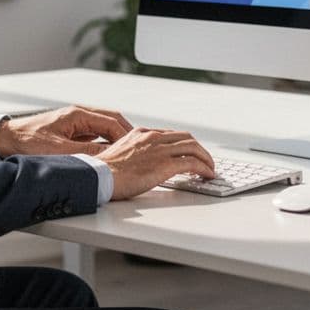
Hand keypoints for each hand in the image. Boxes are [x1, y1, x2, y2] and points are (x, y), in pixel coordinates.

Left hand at [0, 105, 132, 156]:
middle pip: (112, 122)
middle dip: (126, 136)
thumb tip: (107, 160)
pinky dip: (104, 145)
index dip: (127, 137)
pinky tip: (107, 157)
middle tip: (138, 151)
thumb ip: (84, 154)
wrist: (4, 140)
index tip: (136, 149)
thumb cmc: (26, 141)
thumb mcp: (58, 151)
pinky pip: (94, 136)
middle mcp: (78, 116)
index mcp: (78, 115)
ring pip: (104, 129)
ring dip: (116, 141)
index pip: (112, 122)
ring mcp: (74, 124)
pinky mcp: (69, 133)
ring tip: (127, 155)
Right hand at [95, 127, 216, 200]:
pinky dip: (204, 168)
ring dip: (206, 158)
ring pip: (193, 148)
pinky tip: (207, 175)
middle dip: (199, 149)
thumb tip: (141, 164)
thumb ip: (134, 153)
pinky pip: (193, 163)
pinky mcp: (164, 165)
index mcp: (142, 133)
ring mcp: (160, 150)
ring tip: (210, 169)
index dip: (184, 144)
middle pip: (186, 138)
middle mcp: (153, 138)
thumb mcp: (120, 153)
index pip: (171, 134)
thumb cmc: (104, 171)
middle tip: (205, 160)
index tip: (189, 153)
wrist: (99, 175)